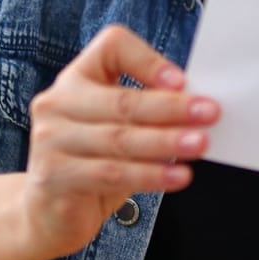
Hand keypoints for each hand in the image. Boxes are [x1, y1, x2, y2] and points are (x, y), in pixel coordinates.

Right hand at [21, 25, 217, 257]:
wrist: (49, 212)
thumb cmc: (94, 162)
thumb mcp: (118, 127)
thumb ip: (145, 112)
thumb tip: (197, 106)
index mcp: (77, 77)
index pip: (111, 47)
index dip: (148, 60)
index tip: (182, 80)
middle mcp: (57, 102)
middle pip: (121, 100)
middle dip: (171, 108)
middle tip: (209, 113)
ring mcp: (50, 138)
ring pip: (120, 139)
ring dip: (166, 142)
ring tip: (200, 144)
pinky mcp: (54, 175)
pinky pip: (112, 173)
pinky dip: (150, 175)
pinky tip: (178, 175)